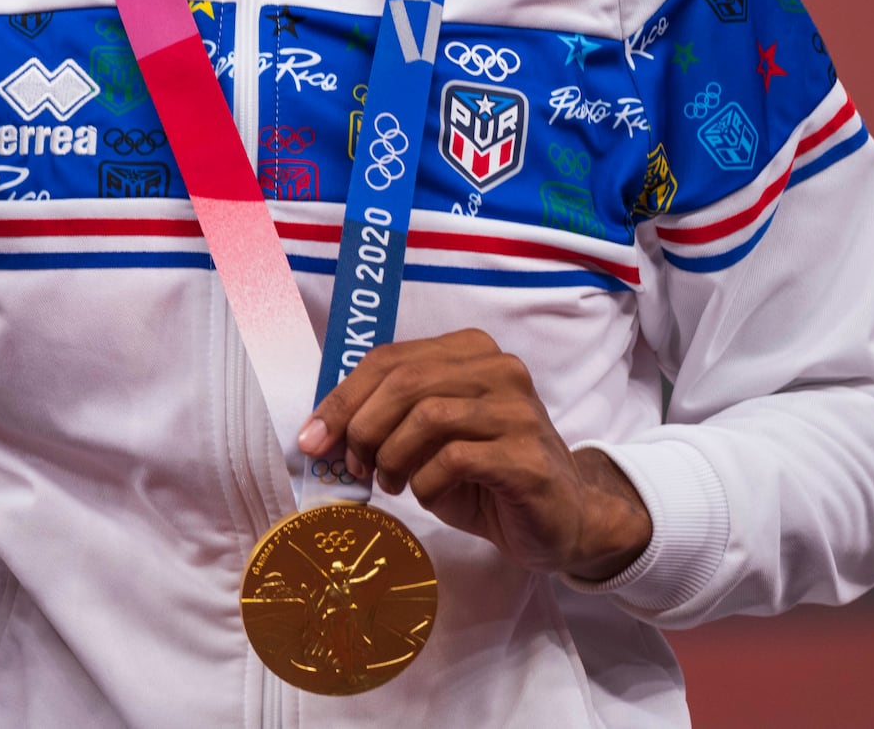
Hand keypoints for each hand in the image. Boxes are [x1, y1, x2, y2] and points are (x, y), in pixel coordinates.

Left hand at [297, 328, 652, 579]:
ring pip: (427, 416)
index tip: (313, 438)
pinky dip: (425, 483)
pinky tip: (427, 495)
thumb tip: (320, 432)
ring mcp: (518, 411)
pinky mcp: (527, 456)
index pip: (390, 359)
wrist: (560, 520)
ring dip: (392, 457)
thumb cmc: (485, 477)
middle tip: (354, 466)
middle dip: (361, 427)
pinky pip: (453, 459)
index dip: (342, 398)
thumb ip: (389, 420)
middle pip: (405, 381)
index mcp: (471, 352)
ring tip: (392, 483)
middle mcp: (500, 369)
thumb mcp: (430, 439)